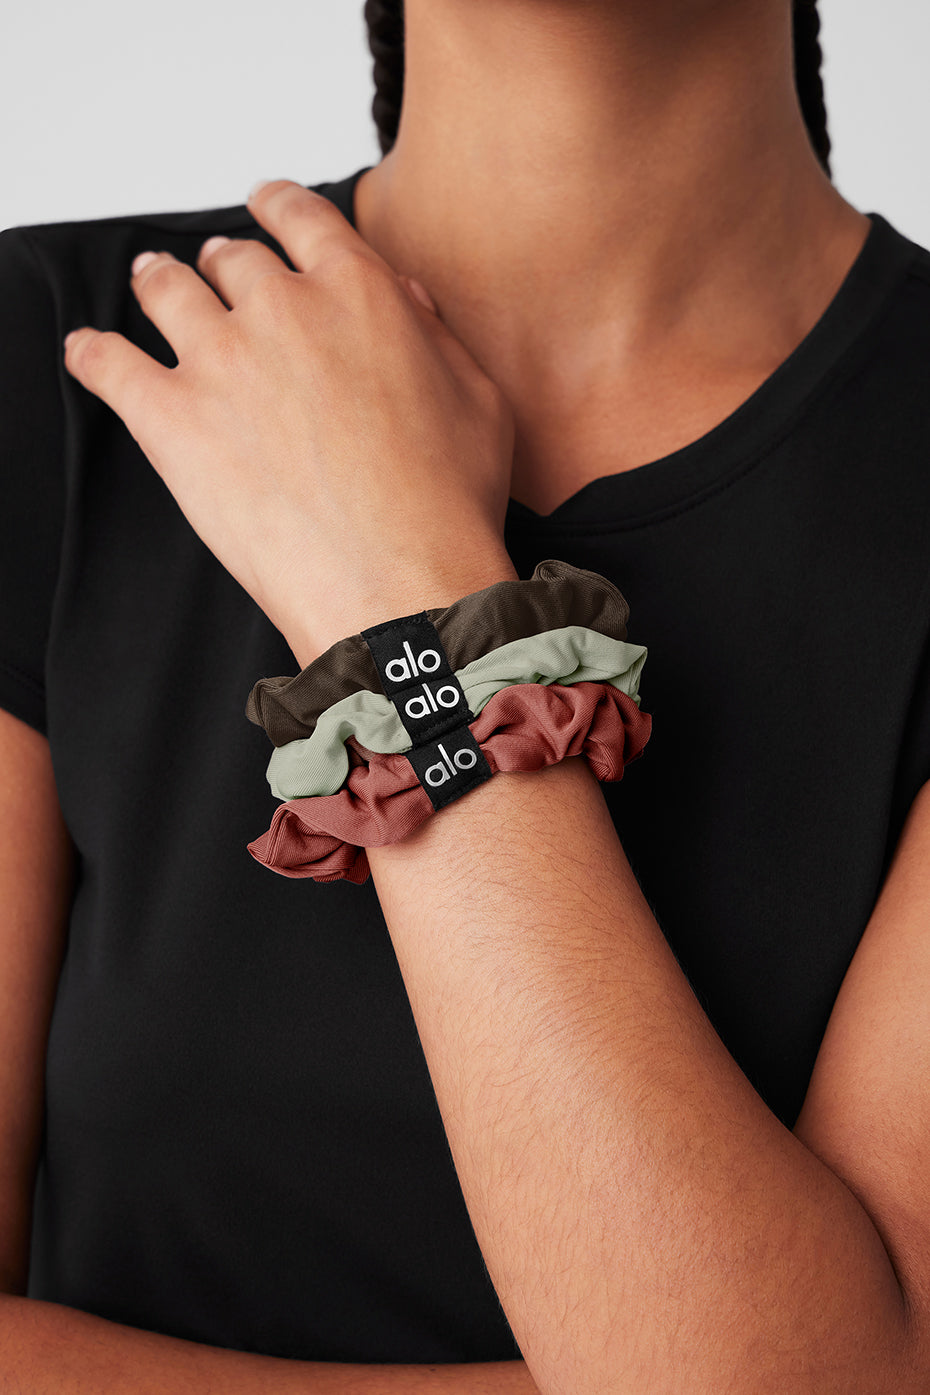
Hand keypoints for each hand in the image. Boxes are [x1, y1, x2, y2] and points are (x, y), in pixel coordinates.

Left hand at [63, 179, 517, 663]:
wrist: (399, 581)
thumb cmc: (445, 503)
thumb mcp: (478, 399)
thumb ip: (436, 335)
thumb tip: (405, 300)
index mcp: (357, 293)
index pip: (300, 217)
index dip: (277, 206)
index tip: (265, 206)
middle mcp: (282, 310)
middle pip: (233, 260)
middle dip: (227, 266)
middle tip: (221, 280)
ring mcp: (220, 361)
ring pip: (166, 291)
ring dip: (159, 283)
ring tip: (154, 286)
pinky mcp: (171, 419)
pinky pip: (109, 366)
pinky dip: (94, 355)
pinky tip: (89, 354)